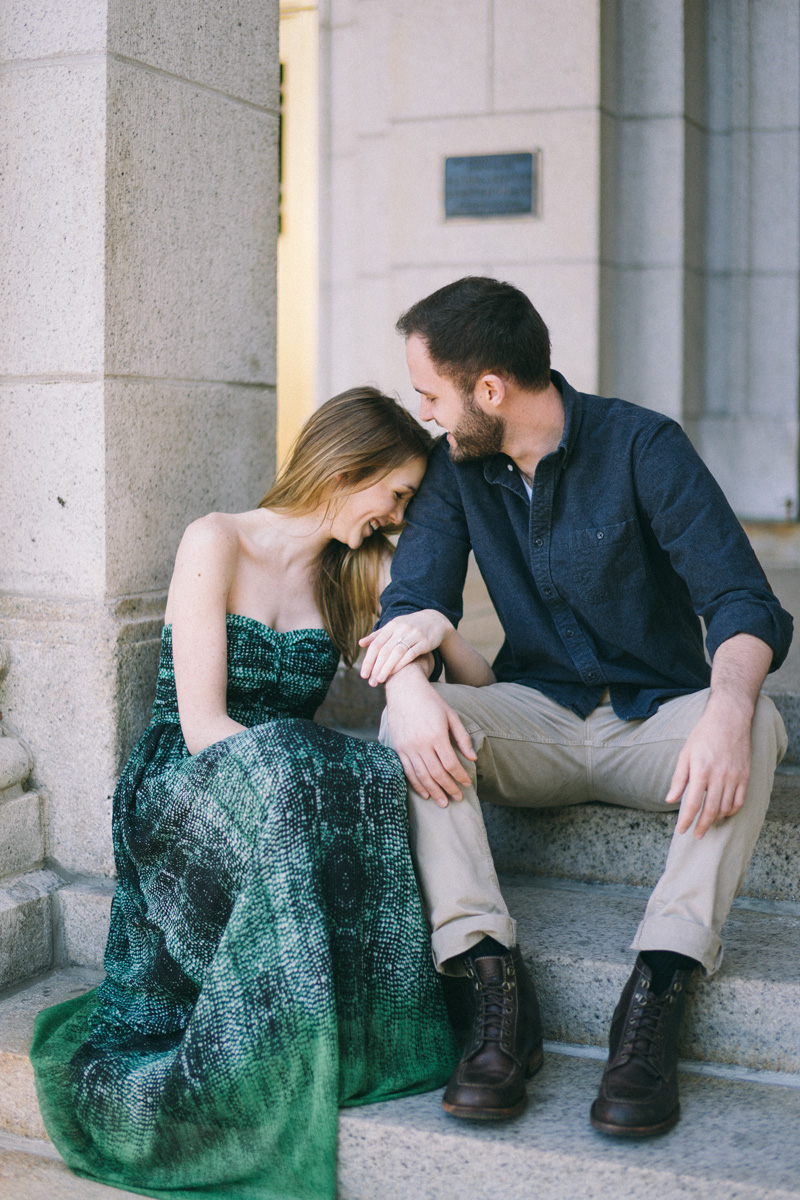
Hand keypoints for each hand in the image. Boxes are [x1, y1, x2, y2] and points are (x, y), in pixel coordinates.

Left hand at [359, 610, 453, 686]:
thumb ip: (377, 636)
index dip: (368, 660)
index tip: (363, 675)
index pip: (376, 645)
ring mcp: (413, 634)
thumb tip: (360, 643)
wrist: (435, 620)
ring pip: (396, 652)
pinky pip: (411, 654)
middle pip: (384, 650)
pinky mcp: (424, 642)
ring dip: (387, 667)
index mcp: (391, 626)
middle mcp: (401, 629)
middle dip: (376, 667)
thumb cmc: (410, 626)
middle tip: (371, 682)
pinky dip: (401, 664)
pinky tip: (394, 673)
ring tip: (380, 680)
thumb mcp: (393, 627)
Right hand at [384, 663, 475, 805]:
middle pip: (436, 773)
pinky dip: (416, 784)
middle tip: (457, 798)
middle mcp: (420, 743)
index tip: (467, 784)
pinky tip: (425, 793)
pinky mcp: (398, 748)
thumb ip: (462, 737)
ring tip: (443, 802)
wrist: (404, 689)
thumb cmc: (431, 701)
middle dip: (448, 788)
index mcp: (436, 735)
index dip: (460, 776)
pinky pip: (407, 771)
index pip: (450, 763)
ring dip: (433, 791)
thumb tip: (472, 758)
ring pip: (421, 776)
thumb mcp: (451, 715)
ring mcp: (407, 747)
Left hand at [665, 699, 752, 838]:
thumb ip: (679, 779)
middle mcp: (719, 775)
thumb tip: (670, 800)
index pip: (692, 803)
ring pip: (726, 808)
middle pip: (711, 810)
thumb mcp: (685, 754)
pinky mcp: (745, 776)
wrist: (729, 719)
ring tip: (707, 823)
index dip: (686, 820)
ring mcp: (734, 776)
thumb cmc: (703, 735)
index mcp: (701, 770)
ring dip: (716, 819)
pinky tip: (723, 813)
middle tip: (696, 835)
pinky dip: (731, 811)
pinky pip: (740, 801)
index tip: (681, 830)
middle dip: (702, 826)